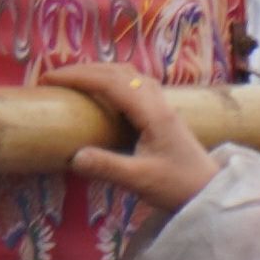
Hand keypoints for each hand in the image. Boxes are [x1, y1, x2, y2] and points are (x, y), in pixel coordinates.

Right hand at [43, 61, 221, 214]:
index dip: (78, 77)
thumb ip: (107, 167)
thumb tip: (73, 156)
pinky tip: (102, 91)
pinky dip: (112, 79)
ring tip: (73, 80)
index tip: (50, 79)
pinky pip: (135, 83)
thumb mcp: (140, 180)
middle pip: (118, 71)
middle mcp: (157, 101)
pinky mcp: (162, 112)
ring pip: (128, 73)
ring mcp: (162, 104)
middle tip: (53, 77)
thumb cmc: (177, 185)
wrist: (209, 189)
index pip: (110, 83)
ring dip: (99, 71)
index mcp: (152, 113)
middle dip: (83, 69)